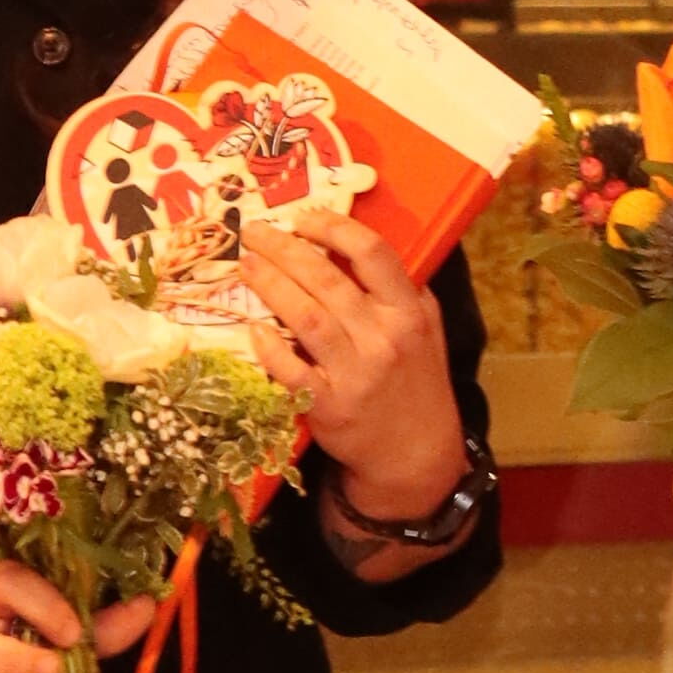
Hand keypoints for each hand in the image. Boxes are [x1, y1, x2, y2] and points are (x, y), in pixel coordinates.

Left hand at [227, 215, 466, 525]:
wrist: (416, 454)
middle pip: (326, 279)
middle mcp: (383, 337)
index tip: (303, 218)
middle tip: (253, 231)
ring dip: (270, 286)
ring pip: (305, 317)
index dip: (333, 228)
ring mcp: (355, 373)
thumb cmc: (415, 381)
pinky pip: (292, 370)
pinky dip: (270, 348)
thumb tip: (355, 246)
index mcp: (408, 310)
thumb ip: (400, 289)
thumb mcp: (425, 328)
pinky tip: (253, 328)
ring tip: (246, 265)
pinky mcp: (329, 406)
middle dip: (284, 249)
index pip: (372, 253)